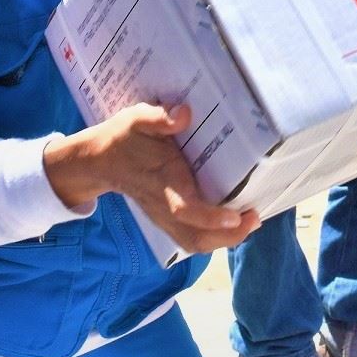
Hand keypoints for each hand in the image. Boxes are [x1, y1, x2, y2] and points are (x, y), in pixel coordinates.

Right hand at [46, 103, 258, 254]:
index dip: (210, 217)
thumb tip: (184, 114)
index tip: (236, 216)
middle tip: (255, 218)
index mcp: (161, 183)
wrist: (100, 161)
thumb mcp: (136, 119)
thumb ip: (158, 118)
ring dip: (224, 240)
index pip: (185, 209)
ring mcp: (165, 217)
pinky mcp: (168, 219)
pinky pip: (193, 237)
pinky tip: (236, 221)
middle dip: (227, 236)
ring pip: (195, 242)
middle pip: (195, 237)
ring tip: (251, 221)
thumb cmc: (123, 138)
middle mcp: (164, 206)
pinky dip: (216, 236)